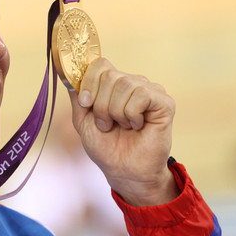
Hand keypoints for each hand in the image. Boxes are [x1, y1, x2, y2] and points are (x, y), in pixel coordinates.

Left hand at [68, 58, 178, 205]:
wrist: (124, 171)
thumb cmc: (106, 147)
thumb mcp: (82, 120)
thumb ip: (77, 97)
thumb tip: (71, 75)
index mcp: (114, 84)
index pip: (100, 64)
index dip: (89, 82)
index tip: (85, 104)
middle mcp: (133, 82)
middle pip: (109, 74)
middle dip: (100, 104)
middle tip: (107, 124)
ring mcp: (150, 90)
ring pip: (124, 84)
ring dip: (115, 112)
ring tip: (121, 126)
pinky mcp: (164, 102)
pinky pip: (141, 95)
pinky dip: (131, 115)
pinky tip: (137, 126)